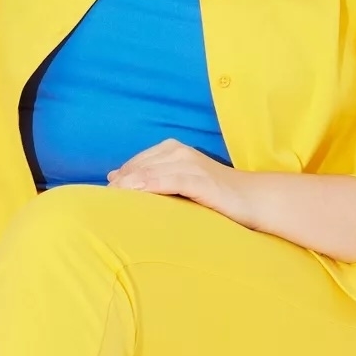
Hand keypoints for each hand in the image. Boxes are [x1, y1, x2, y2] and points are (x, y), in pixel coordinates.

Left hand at [106, 138, 253, 225]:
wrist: (254, 199)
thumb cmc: (214, 194)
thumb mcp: (178, 183)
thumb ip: (149, 178)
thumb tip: (114, 178)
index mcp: (171, 150)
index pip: (134, 164)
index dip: (118, 182)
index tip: (101, 200)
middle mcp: (179, 152)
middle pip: (137, 168)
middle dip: (118, 186)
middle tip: (101, 206)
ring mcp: (190, 164)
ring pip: (149, 173)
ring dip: (128, 187)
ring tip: (110, 203)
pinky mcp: (201, 180)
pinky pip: (170, 181)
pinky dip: (151, 187)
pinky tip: (136, 196)